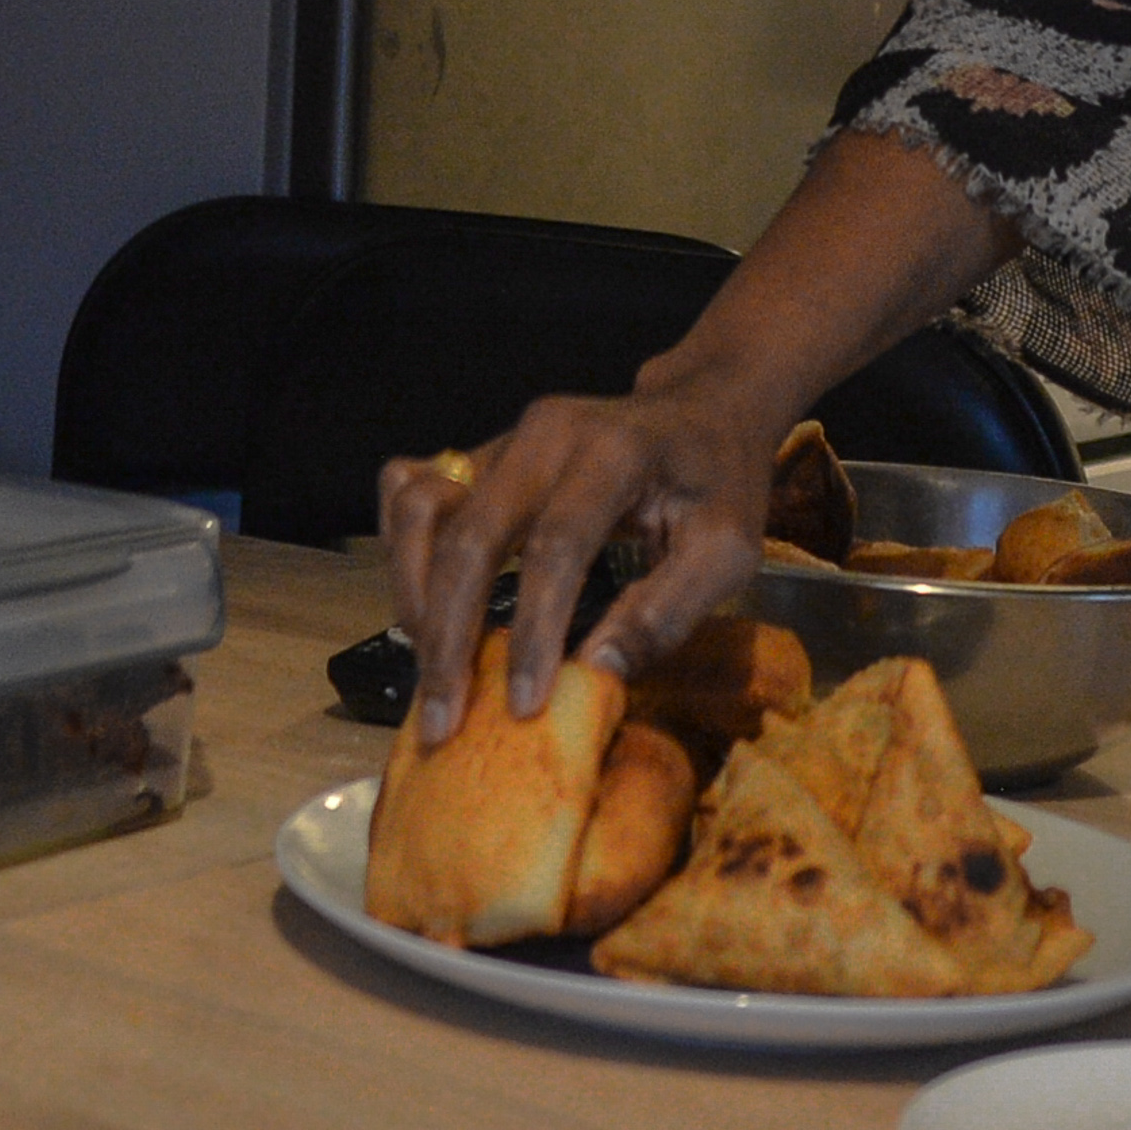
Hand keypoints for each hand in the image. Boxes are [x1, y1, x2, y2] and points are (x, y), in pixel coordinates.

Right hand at [381, 363, 783, 738]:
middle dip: (449, 635)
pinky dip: (404, 552)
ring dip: (414, 594)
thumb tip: (594, 670)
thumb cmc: (720, 486)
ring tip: (430, 670)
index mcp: (614, 453)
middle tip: (442, 719)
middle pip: (470, 534)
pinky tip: (422, 607)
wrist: (703, 410)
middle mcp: (545, 435)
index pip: (556, 546)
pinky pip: (411, 494)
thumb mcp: (727, 552)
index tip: (523, 706)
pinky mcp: (480, 454)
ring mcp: (503, 439)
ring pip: (422, 509)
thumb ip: (667, 610)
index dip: (534, 631)